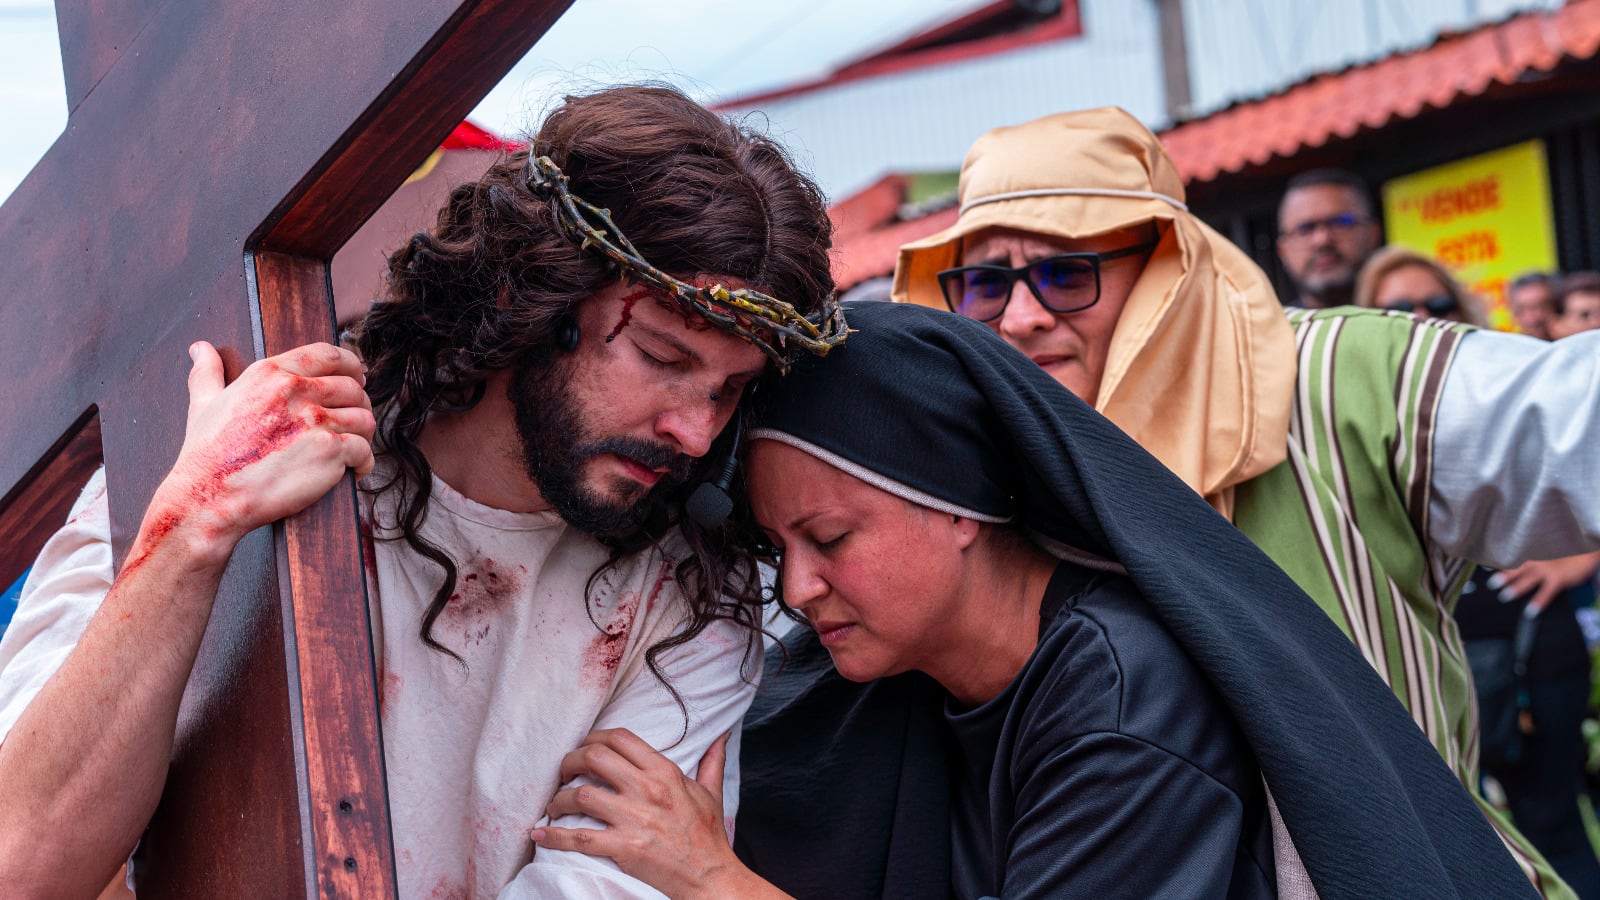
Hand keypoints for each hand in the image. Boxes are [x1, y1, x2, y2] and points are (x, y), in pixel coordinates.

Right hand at [152, 341, 375, 551]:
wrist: (210, 497)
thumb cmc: (206, 455)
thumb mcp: (203, 404)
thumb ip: (208, 373)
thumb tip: (200, 348)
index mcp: (270, 373)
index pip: (329, 355)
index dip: (351, 366)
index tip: (357, 379)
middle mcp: (294, 391)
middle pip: (352, 388)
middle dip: (358, 405)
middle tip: (353, 423)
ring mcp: (314, 421)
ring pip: (364, 419)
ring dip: (363, 435)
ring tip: (352, 449)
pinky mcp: (328, 451)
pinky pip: (365, 450)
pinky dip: (364, 463)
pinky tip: (355, 470)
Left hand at [534, 729, 777, 898]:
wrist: (711, 877)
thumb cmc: (708, 837)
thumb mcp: (711, 793)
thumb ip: (712, 762)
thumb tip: (721, 737)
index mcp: (665, 772)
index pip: (620, 738)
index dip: (594, 738)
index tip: (584, 748)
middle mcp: (648, 789)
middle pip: (594, 758)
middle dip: (570, 761)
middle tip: (563, 773)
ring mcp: (634, 819)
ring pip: (581, 795)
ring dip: (559, 799)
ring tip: (554, 806)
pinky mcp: (624, 848)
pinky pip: (579, 838)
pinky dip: (554, 835)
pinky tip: (541, 835)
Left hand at [1488, 551, 1599, 610]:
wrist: (1588, 548)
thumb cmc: (1567, 552)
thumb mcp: (1548, 552)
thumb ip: (1534, 558)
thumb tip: (1520, 568)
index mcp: (1533, 553)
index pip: (1513, 557)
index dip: (1499, 563)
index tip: (1484, 568)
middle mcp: (1537, 559)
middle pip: (1516, 567)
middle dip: (1502, 575)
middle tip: (1490, 584)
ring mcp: (1547, 569)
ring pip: (1527, 578)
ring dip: (1516, 588)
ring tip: (1504, 596)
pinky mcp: (1559, 578)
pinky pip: (1546, 591)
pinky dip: (1538, 601)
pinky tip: (1531, 611)